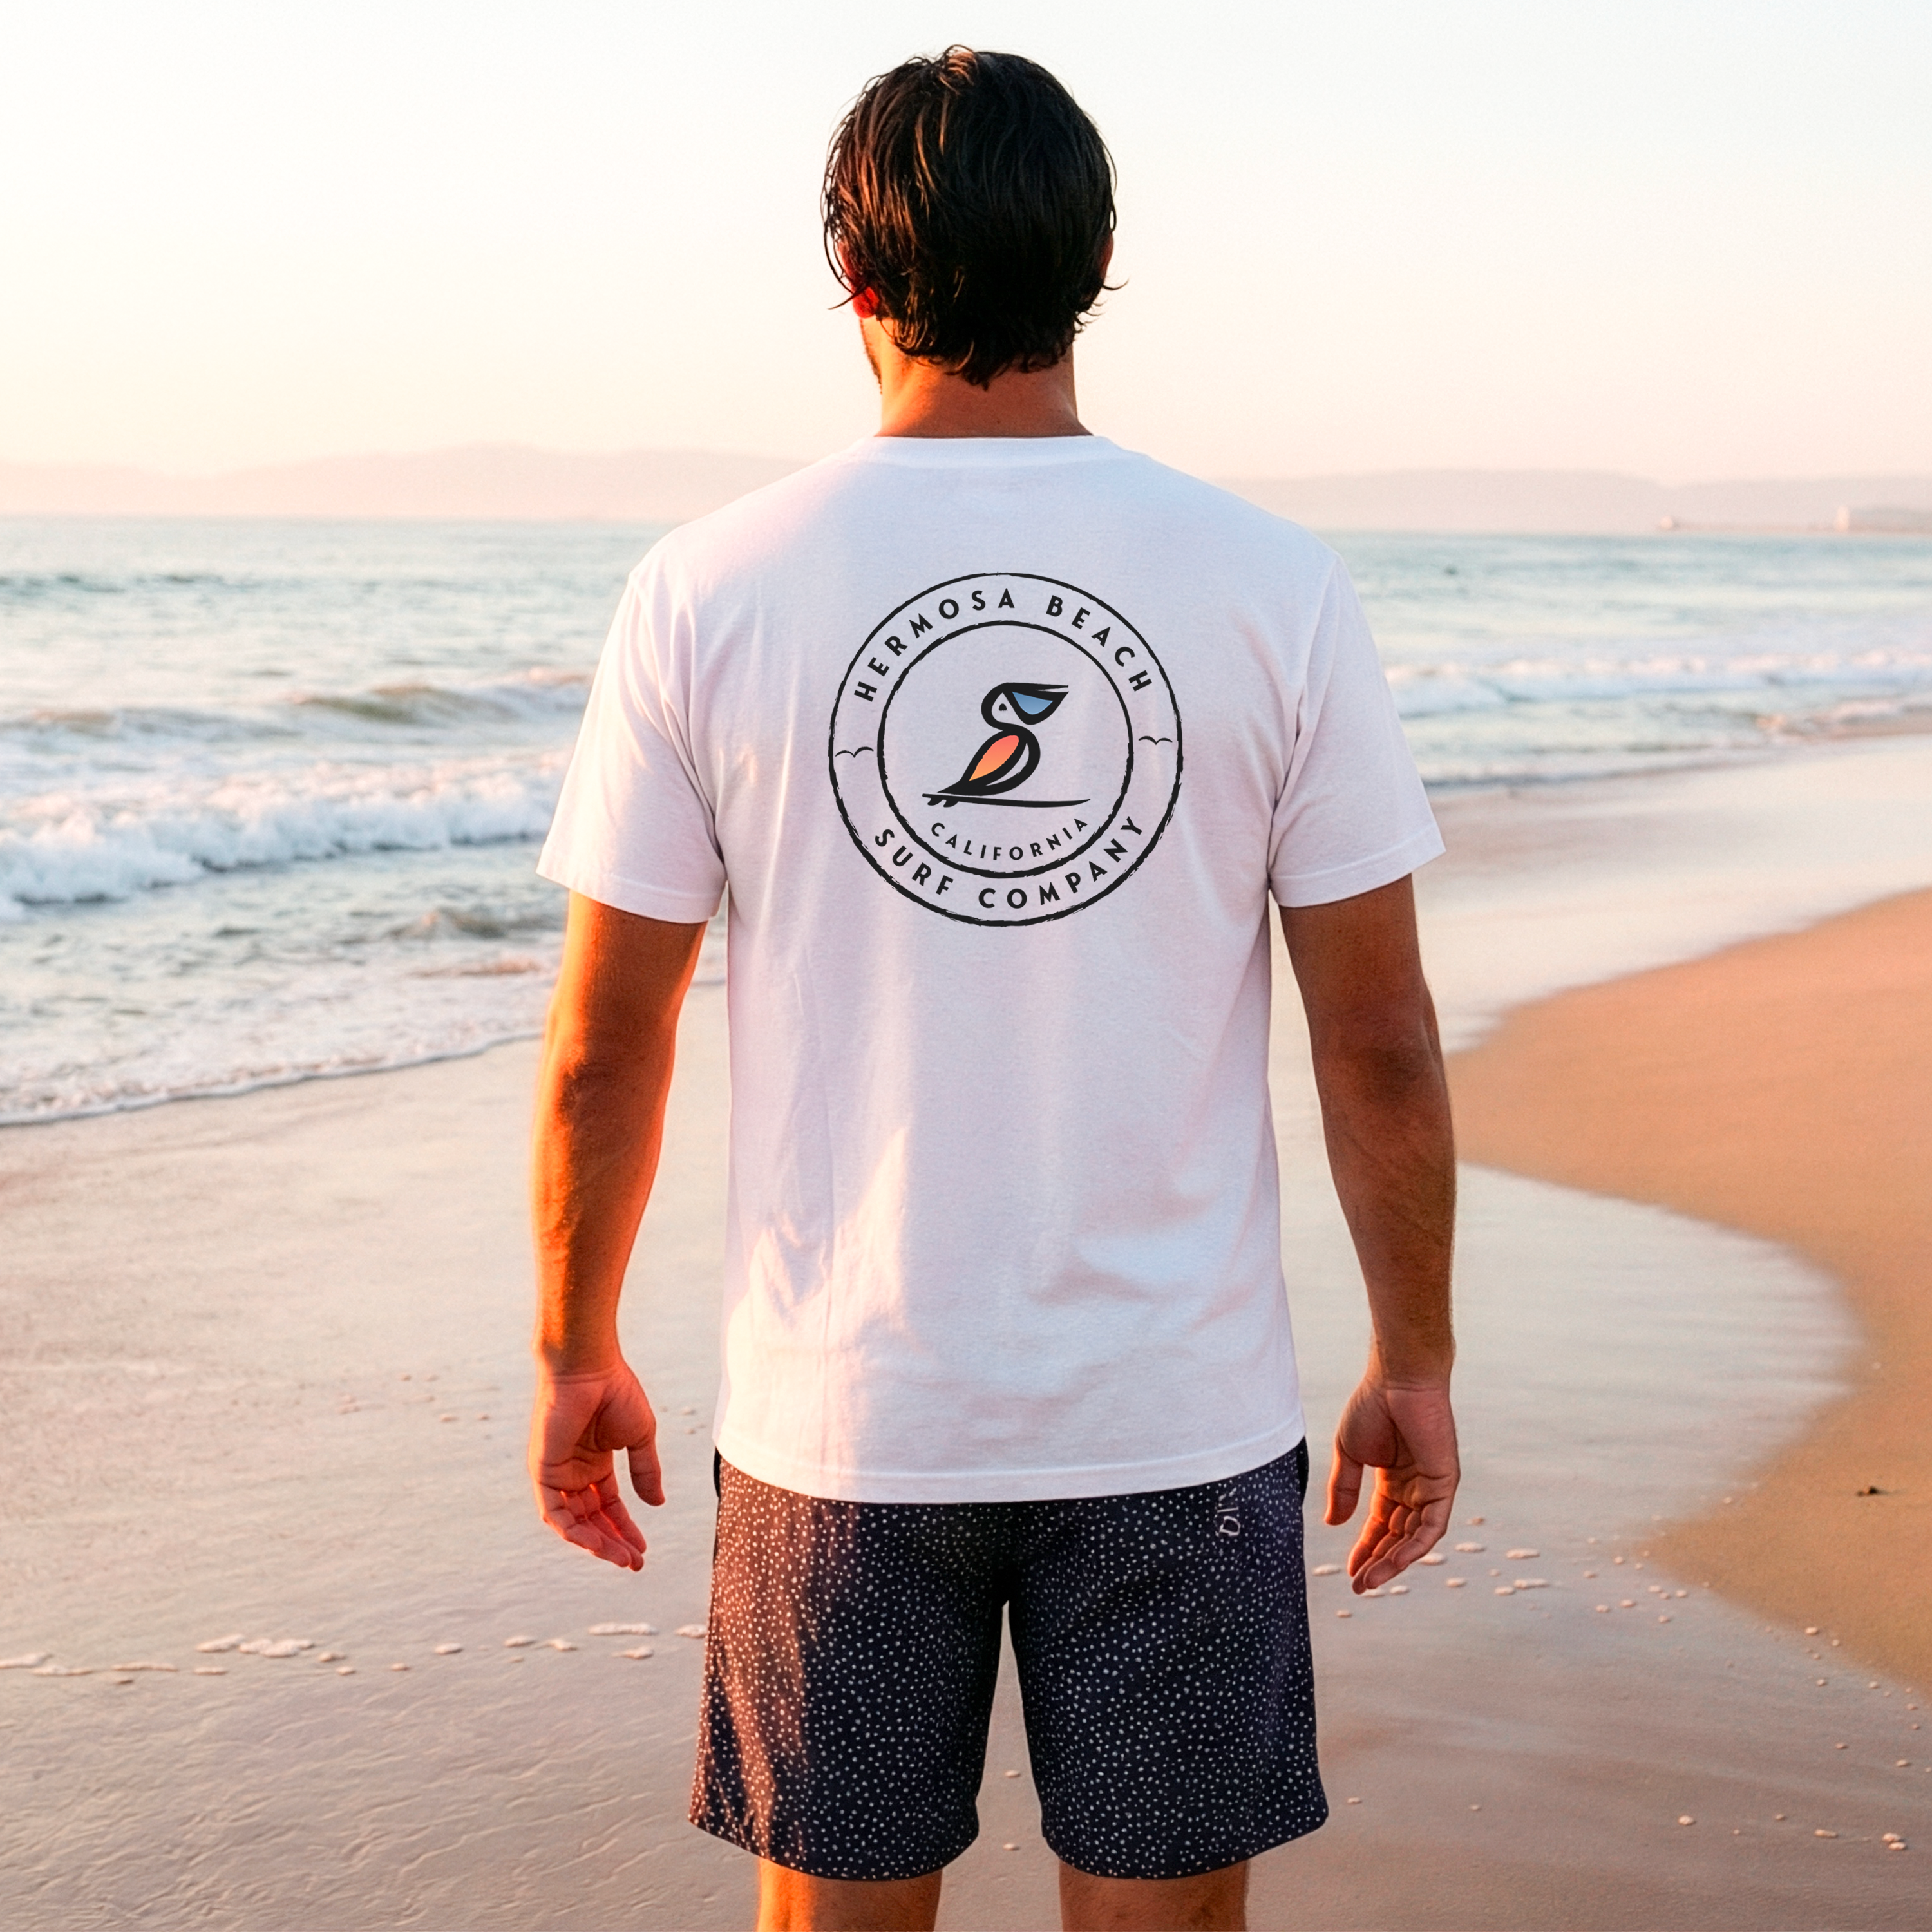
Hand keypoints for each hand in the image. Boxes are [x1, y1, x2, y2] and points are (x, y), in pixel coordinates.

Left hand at [528, 1357, 663, 1569]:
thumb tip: (657, 1504)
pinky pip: (554, 1512)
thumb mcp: (640, 1437)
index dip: (625, 1529)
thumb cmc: (616, 1392)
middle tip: (634, 1562)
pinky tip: (595, 1543)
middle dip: (613, 1543)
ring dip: (596, 1543)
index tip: (643, 1550)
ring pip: (573, 1522)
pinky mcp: (543, 1470)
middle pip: (592, 1519)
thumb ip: (646, 1471)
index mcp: (596, 1462)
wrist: (590, 1367)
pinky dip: (572, 1531)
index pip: (609, 1506)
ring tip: (621, 1558)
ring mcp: (557, 1472)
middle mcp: (574, 1471)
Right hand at [1325, 1376, 1458, 1592]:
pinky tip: (1395, 1560)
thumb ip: (1343, 1489)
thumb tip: (1334, 1524)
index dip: (1365, 1548)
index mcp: (1392, 1479)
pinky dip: (1415, 1545)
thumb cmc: (1373, 1405)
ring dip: (1393, 1560)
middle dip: (1377, 1561)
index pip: (1381, 1524)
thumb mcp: (1349, 1453)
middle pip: (1397, 1535)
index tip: (1350, 1572)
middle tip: (1359, 1584)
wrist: (1396, 1380)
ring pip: (1414, 1536)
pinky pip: (1432, 1524)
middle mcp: (1414, 1487)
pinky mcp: (1444, 1483)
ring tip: (1371, 1579)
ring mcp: (1431, 1486)